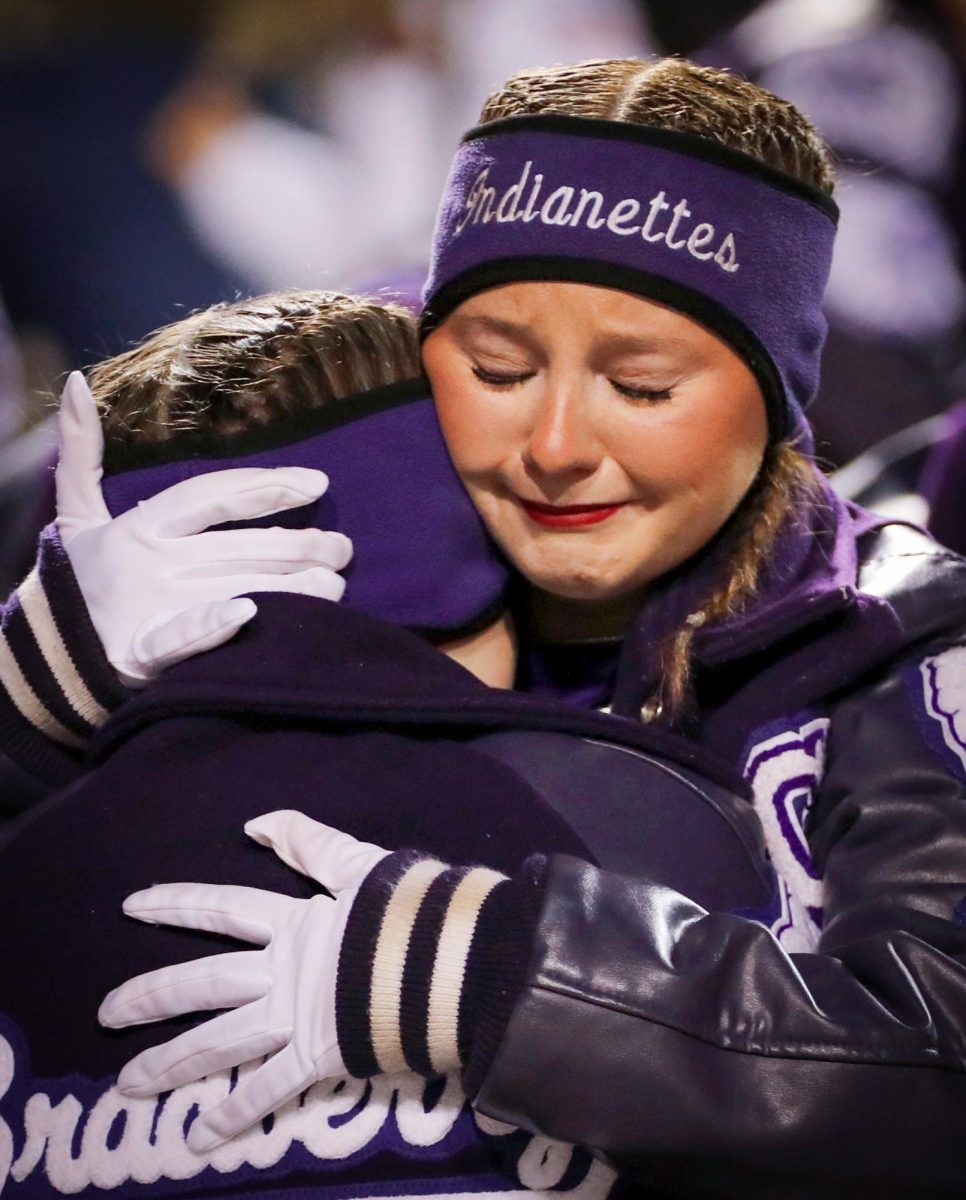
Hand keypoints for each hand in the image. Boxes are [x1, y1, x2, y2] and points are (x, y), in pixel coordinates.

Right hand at [55, 372, 352, 685]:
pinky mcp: (141, 653)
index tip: (318, 481)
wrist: (47, 653)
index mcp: (140, 527)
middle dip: (301, 545)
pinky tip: (252, 616)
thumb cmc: (79, 578)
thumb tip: (76, 382)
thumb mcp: (76, 513)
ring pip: (235, 588)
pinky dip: (214, 626)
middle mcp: (150, 562)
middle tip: (345, 546)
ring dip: (292, 587)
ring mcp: (148, 606)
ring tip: (338, 584)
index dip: (266, 486)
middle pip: (241, 546)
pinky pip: (183, 636)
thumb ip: (84, 452)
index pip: (214, 495)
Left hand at [98, 810, 389, 1151]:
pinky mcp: (316, 1056)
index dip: (178, 902)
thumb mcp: (360, 864)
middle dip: (150, 996)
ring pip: (219, 1042)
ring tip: (128, 1084)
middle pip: (202, 981)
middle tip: (105, 1012)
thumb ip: (309, 844)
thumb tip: (255, 822)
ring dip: (172, 1063)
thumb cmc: (411, 911)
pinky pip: (268, 1090)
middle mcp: (281, 971)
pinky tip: (200, 1136)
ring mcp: (294, 1016)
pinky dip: (236, 1113)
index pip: (223, 908)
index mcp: (294, 921)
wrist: (453, 959)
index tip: (132, 905)